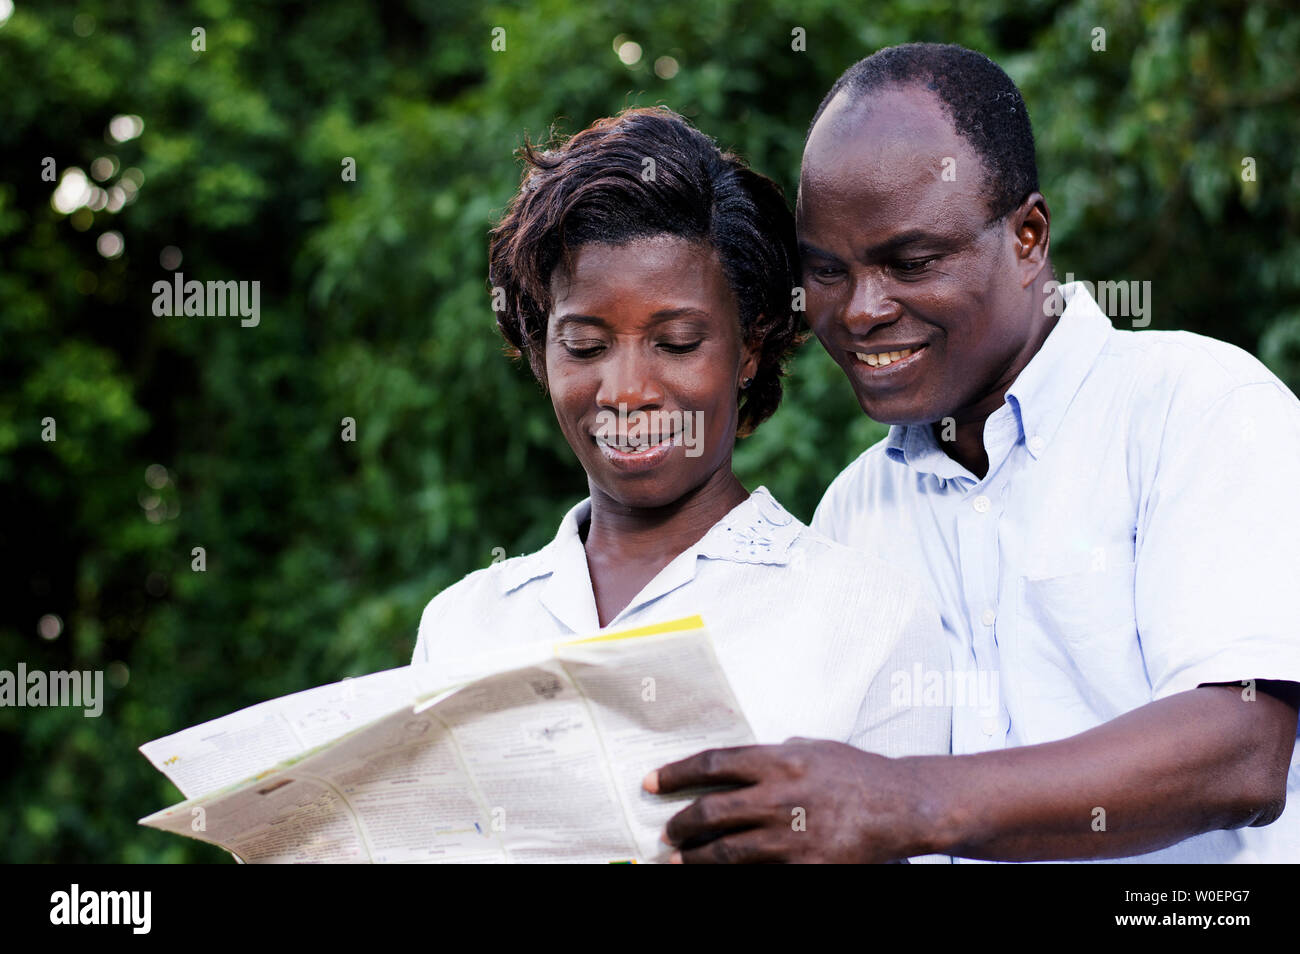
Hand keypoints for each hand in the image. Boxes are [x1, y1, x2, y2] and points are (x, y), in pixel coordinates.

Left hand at [644, 738, 930, 862]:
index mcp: (778, 760)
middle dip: (681, 823)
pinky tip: (716, 875)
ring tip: (677, 859)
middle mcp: (779, 796)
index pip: (712, 764)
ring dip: (694, 858)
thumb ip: (772, 755)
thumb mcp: (811, 748)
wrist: (902, 806)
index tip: (651, 782)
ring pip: (726, 851)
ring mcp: (791, 836)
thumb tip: (733, 765)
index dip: (676, 773)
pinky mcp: (805, 866)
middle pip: (711, 811)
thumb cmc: (856, 772)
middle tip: (668, 830)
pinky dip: (732, 875)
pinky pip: (757, 874)